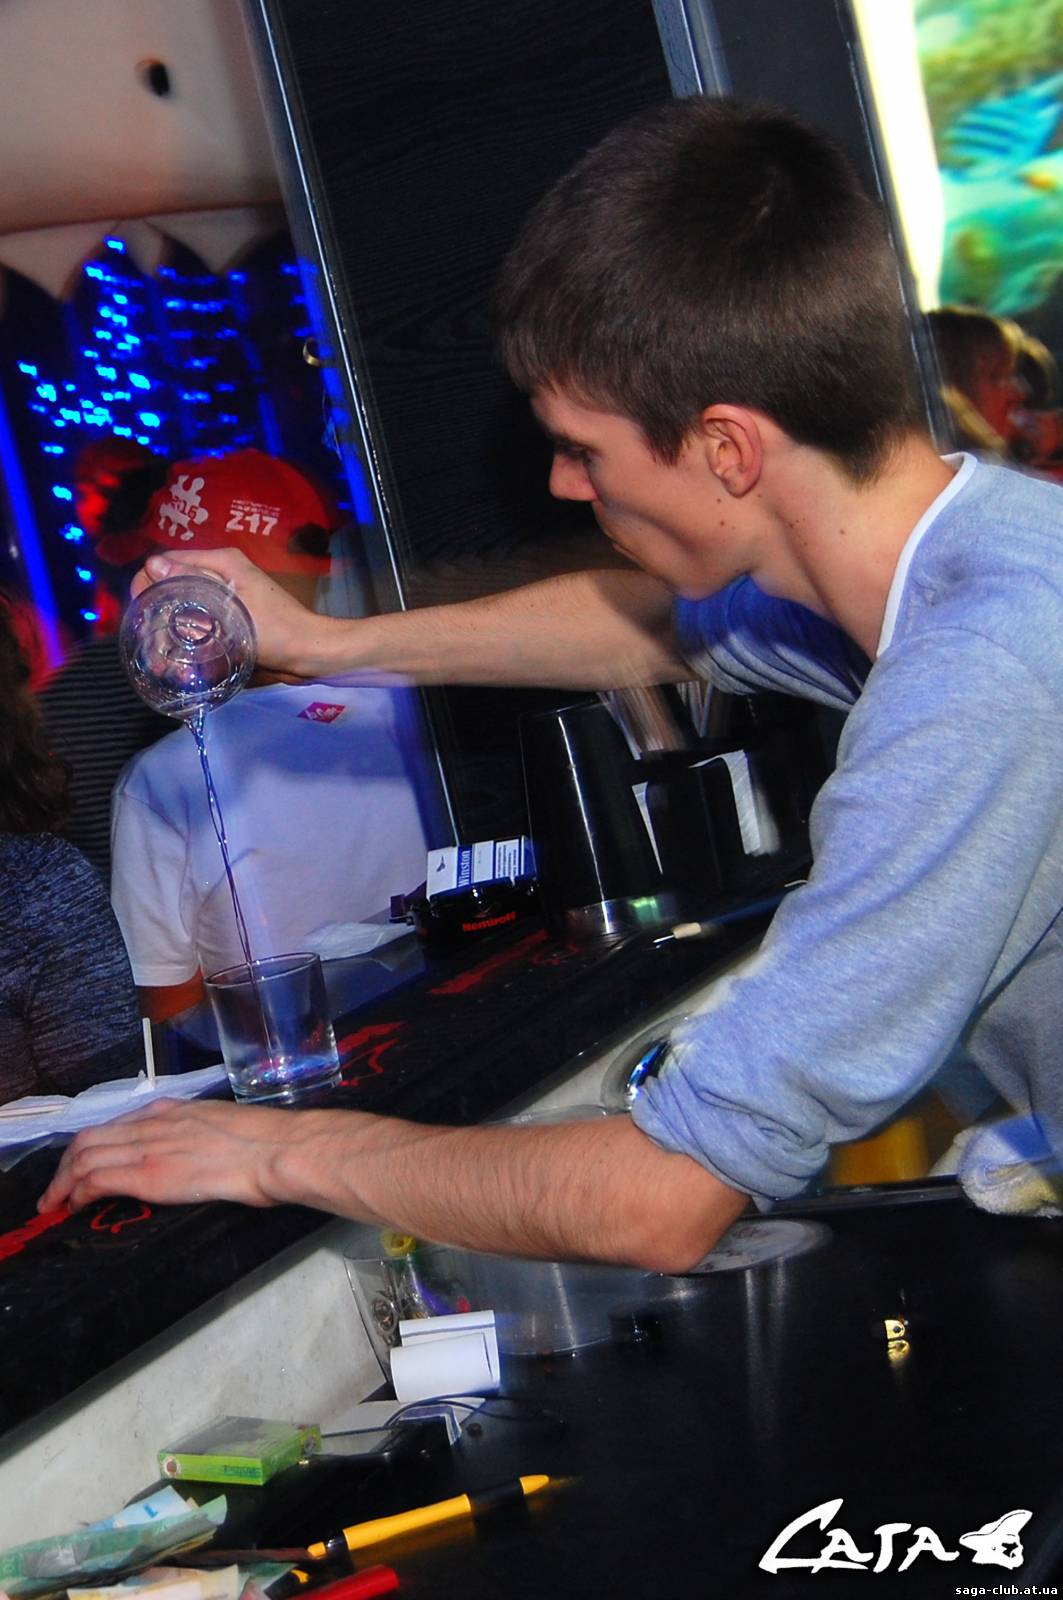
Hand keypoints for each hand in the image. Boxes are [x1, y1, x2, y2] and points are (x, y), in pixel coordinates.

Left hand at [38, 1098, 309, 1213]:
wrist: (277, 1149)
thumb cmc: (266, 1143)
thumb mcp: (223, 1126)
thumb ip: (199, 1135)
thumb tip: (197, 1153)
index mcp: (172, 1110)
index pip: (116, 1124)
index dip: (93, 1146)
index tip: (85, 1165)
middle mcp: (153, 1122)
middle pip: (90, 1138)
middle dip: (66, 1165)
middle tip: (58, 1190)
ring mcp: (149, 1146)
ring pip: (85, 1156)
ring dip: (63, 1182)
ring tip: (55, 1203)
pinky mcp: (148, 1173)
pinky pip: (97, 1178)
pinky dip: (78, 1192)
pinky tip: (74, 1206)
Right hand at [130, 549, 320, 676]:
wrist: (309, 654)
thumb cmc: (277, 631)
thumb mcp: (233, 609)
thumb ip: (195, 586)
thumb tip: (153, 565)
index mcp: (222, 561)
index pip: (169, 561)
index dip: (148, 583)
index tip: (139, 612)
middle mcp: (221, 572)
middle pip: (173, 582)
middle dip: (155, 608)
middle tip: (147, 640)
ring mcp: (225, 593)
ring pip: (183, 602)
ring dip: (168, 625)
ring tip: (158, 654)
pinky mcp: (229, 615)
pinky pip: (198, 617)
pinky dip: (185, 633)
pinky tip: (177, 654)